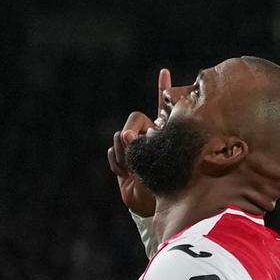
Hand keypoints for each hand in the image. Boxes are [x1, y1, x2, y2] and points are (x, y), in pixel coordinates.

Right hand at [106, 67, 172, 216]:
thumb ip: (148, 146)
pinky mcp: (121, 158)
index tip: (165, 72)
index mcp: (165, 134)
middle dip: (132, 130)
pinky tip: (126, 174)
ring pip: (120, 136)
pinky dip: (117, 163)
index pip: (164, 107)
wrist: (152, 207)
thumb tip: (127, 137)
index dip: (163, 88)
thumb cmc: (167, 188)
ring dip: (125, 153)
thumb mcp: (164, 165)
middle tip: (132, 142)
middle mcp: (149, 136)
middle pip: (134, 119)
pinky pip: (112, 152)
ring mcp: (134, 147)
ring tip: (134, 169)